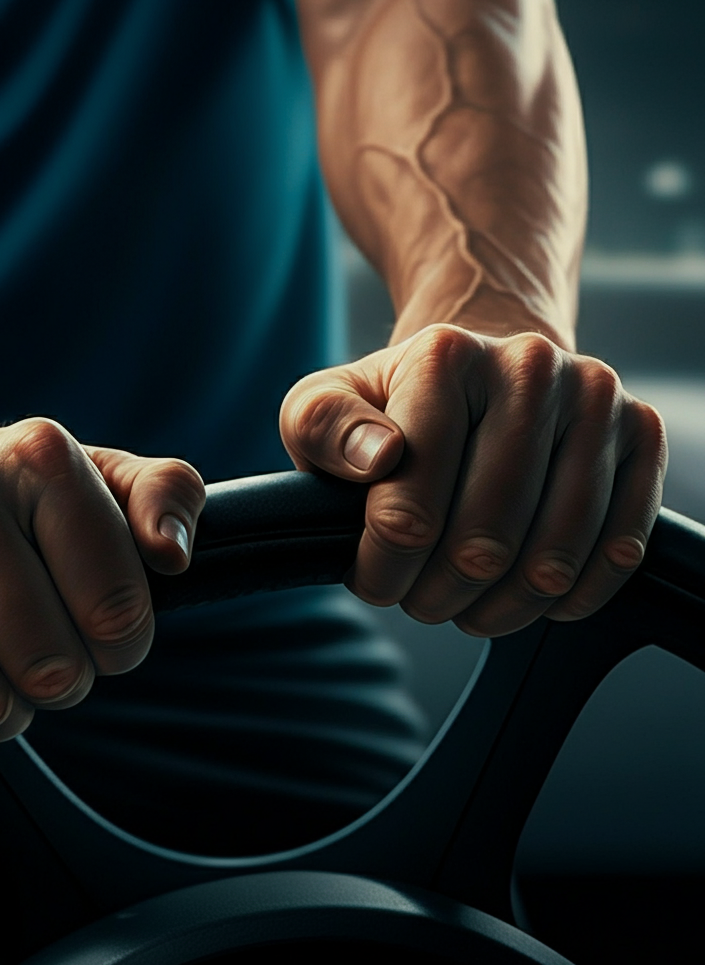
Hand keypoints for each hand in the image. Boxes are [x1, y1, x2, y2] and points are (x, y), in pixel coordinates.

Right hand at [0, 419, 204, 753]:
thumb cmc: (13, 504)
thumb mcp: (100, 478)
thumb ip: (166, 495)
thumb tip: (171, 556)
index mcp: (39, 455)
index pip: (117, 604)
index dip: (124, 645)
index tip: (108, 638)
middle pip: (49, 660)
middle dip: (64, 683)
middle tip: (51, 663)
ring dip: (4, 713)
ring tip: (3, 682)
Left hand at [280, 325, 667, 635]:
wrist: (482, 375)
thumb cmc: (394, 407)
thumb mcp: (323, 406)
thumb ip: (322, 427)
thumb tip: (376, 458)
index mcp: (444, 357)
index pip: (407, 510)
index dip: (383, 569)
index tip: (373, 577)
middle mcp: (529, 366)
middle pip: (481, 544)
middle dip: (437, 595)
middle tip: (420, 596)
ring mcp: (594, 398)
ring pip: (552, 559)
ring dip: (500, 607)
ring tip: (467, 602)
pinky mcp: (642, 432)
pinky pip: (618, 550)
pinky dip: (570, 597)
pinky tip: (531, 594)